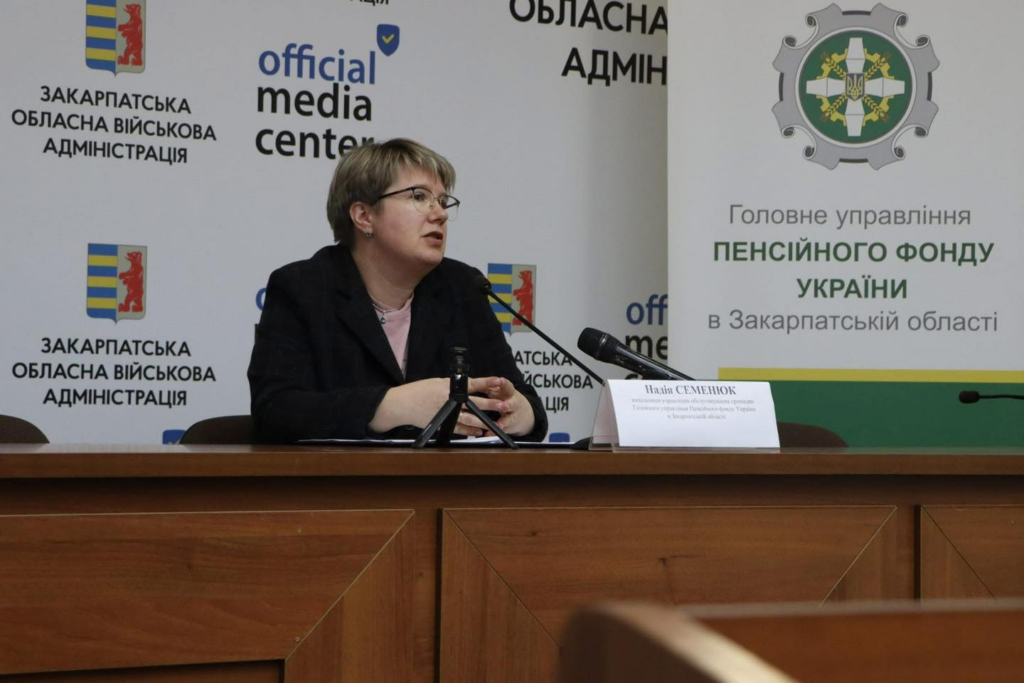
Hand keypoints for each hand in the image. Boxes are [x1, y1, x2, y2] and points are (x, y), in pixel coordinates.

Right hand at [369, 377, 529, 436]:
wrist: (401, 405)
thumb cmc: (417, 391)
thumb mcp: (436, 382)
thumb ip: (452, 385)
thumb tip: (468, 386)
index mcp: (449, 387)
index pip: (473, 384)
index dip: (488, 382)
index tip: (500, 380)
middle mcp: (450, 400)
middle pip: (475, 403)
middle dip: (492, 404)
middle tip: (505, 405)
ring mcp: (447, 413)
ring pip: (470, 419)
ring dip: (484, 420)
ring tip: (497, 422)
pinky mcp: (443, 423)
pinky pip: (460, 429)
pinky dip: (470, 431)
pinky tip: (480, 432)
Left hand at [462, 376, 536, 437]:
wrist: (524, 415)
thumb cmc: (506, 399)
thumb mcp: (500, 391)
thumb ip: (488, 387)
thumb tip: (470, 382)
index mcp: (509, 392)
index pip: (507, 386)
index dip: (504, 383)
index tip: (500, 380)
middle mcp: (513, 404)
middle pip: (512, 403)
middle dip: (507, 404)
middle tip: (504, 406)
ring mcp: (512, 416)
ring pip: (508, 420)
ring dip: (503, 422)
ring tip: (498, 425)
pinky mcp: (508, 427)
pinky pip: (501, 431)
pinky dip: (494, 432)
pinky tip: (489, 434)